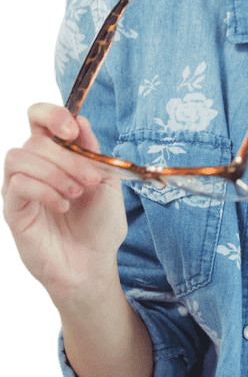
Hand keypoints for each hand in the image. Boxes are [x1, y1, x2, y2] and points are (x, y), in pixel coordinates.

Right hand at [2, 102, 126, 303]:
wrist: (94, 262)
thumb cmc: (100, 222)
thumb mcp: (106, 180)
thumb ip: (91, 151)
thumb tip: (80, 121)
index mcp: (56, 153)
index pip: (38, 117)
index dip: (51, 114)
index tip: (72, 129)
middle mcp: (34, 166)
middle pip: (35, 139)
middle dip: (67, 157)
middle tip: (90, 180)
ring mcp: (19, 187)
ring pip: (20, 156)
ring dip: (54, 172)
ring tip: (76, 194)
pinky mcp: (13, 209)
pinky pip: (17, 184)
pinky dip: (45, 191)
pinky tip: (63, 206)